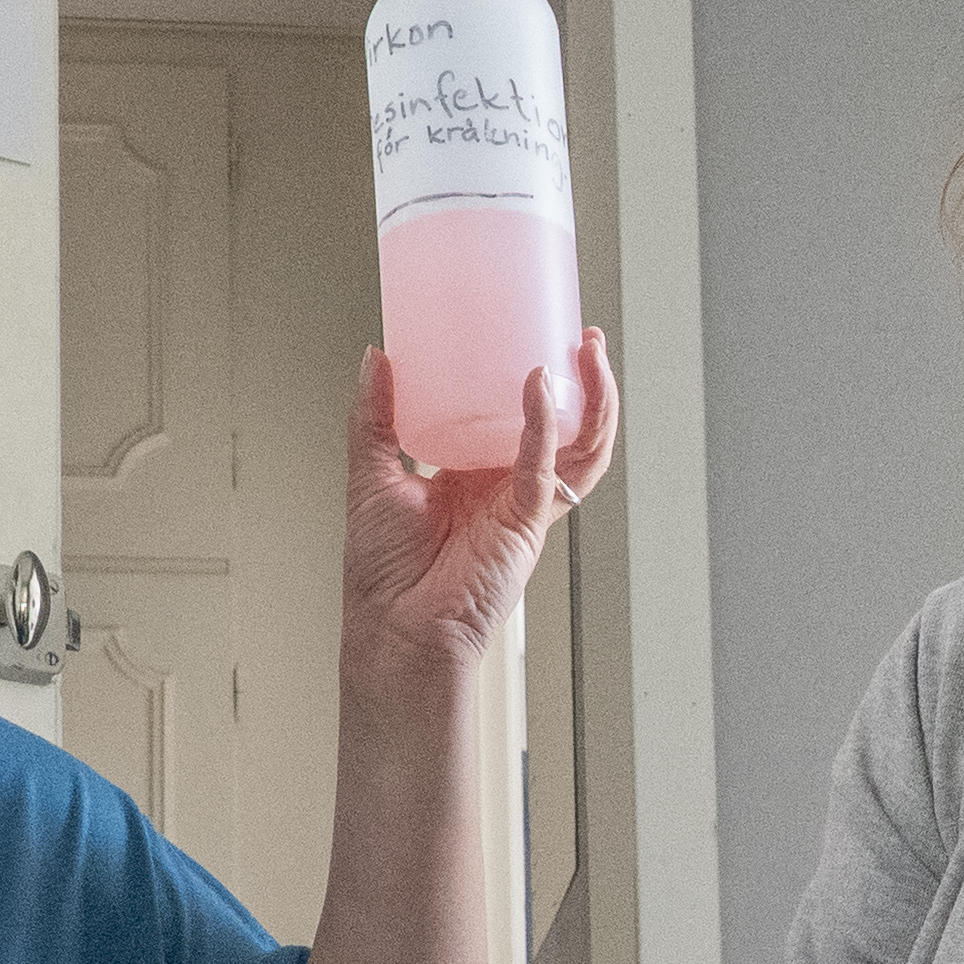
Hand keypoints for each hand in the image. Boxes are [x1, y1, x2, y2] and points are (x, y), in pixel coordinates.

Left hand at [339, 331, 616, 673]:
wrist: (393, 630)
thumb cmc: (384, 575)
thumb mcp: (370, 476)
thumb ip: (374, 417)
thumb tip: (375, 356)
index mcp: (477, 474)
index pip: (522, 417)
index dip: (540, 378)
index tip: (540, 333)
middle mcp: (508, 487)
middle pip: (568, 426)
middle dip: (585, 381)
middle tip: (581, 336)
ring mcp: (523, 505)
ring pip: (580, 447)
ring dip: (592, 399)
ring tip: (586, 353)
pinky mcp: (524, 525)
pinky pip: (544, 468)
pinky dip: (545, 427)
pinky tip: (539, 388)